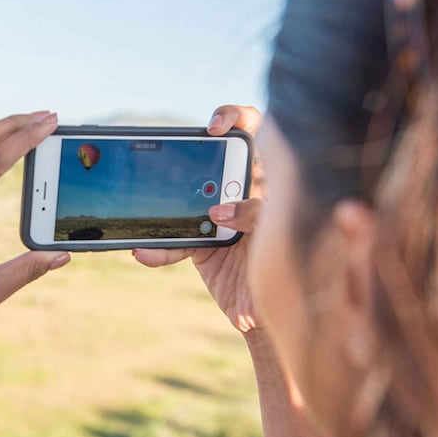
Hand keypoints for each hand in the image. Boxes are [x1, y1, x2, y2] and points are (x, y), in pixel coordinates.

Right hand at [133, 105, 263, 332]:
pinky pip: (174, 241)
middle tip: (184, 154)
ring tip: (153, 210)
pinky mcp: (200, 245)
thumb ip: (256, 218)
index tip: (216, 128)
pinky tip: (145, 253)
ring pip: (188, 198)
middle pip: (216, 160)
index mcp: (273, 185)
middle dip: (197, 154)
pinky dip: (158, 249)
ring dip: (169, 205)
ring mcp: (219, 219)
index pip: (261, 137)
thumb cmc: (292, 274)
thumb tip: (219, 211)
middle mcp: (244, 195)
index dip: (238, 120)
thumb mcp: (282, 242)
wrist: (273, 316)